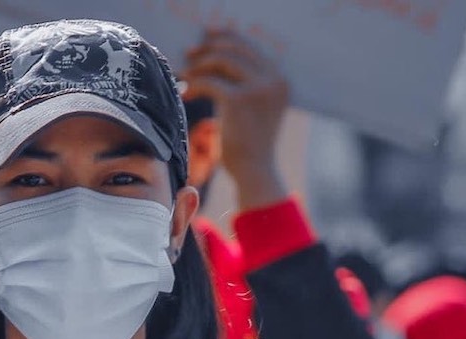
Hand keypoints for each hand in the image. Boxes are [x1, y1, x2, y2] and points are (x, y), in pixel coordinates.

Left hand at [181, 28, 291, 205]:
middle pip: (235, 48)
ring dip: (199, 65)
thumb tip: (213, 56)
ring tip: (185, 75)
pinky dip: (194, 84)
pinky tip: (186, 93)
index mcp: (280, 80)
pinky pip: (209, 81)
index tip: (205, 39)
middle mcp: (273, 80)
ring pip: (221, 60)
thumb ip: (243, 83)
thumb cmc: (248, 144)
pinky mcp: (239, 100)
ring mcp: (258, 88)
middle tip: (188, 53)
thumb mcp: (253, 108)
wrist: (255, 172)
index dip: (225, 38)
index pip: (250, 47)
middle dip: (208, 47)